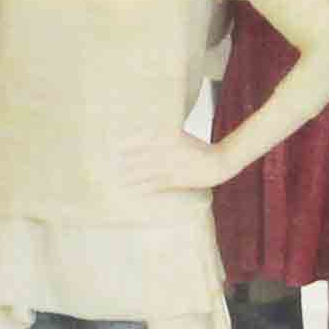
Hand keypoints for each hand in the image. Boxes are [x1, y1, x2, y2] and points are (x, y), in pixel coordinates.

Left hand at [115, 128, 234, 197]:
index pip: (143, 139)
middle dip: (125, 161)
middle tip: (109, 165)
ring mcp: (172, 165)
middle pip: (141, 156)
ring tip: (118, 179)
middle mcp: (168, 150)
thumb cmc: (198, 149)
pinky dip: (145, 188)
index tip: (113, 147)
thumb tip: (143, 138)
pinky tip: (135, 191)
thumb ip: (163, 137)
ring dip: (131, 176)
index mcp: (169, 136)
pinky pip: (157, 184)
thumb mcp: (180, 137)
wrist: (220, 161)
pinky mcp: (177, 179)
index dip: (127, 144)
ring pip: (146, 171)